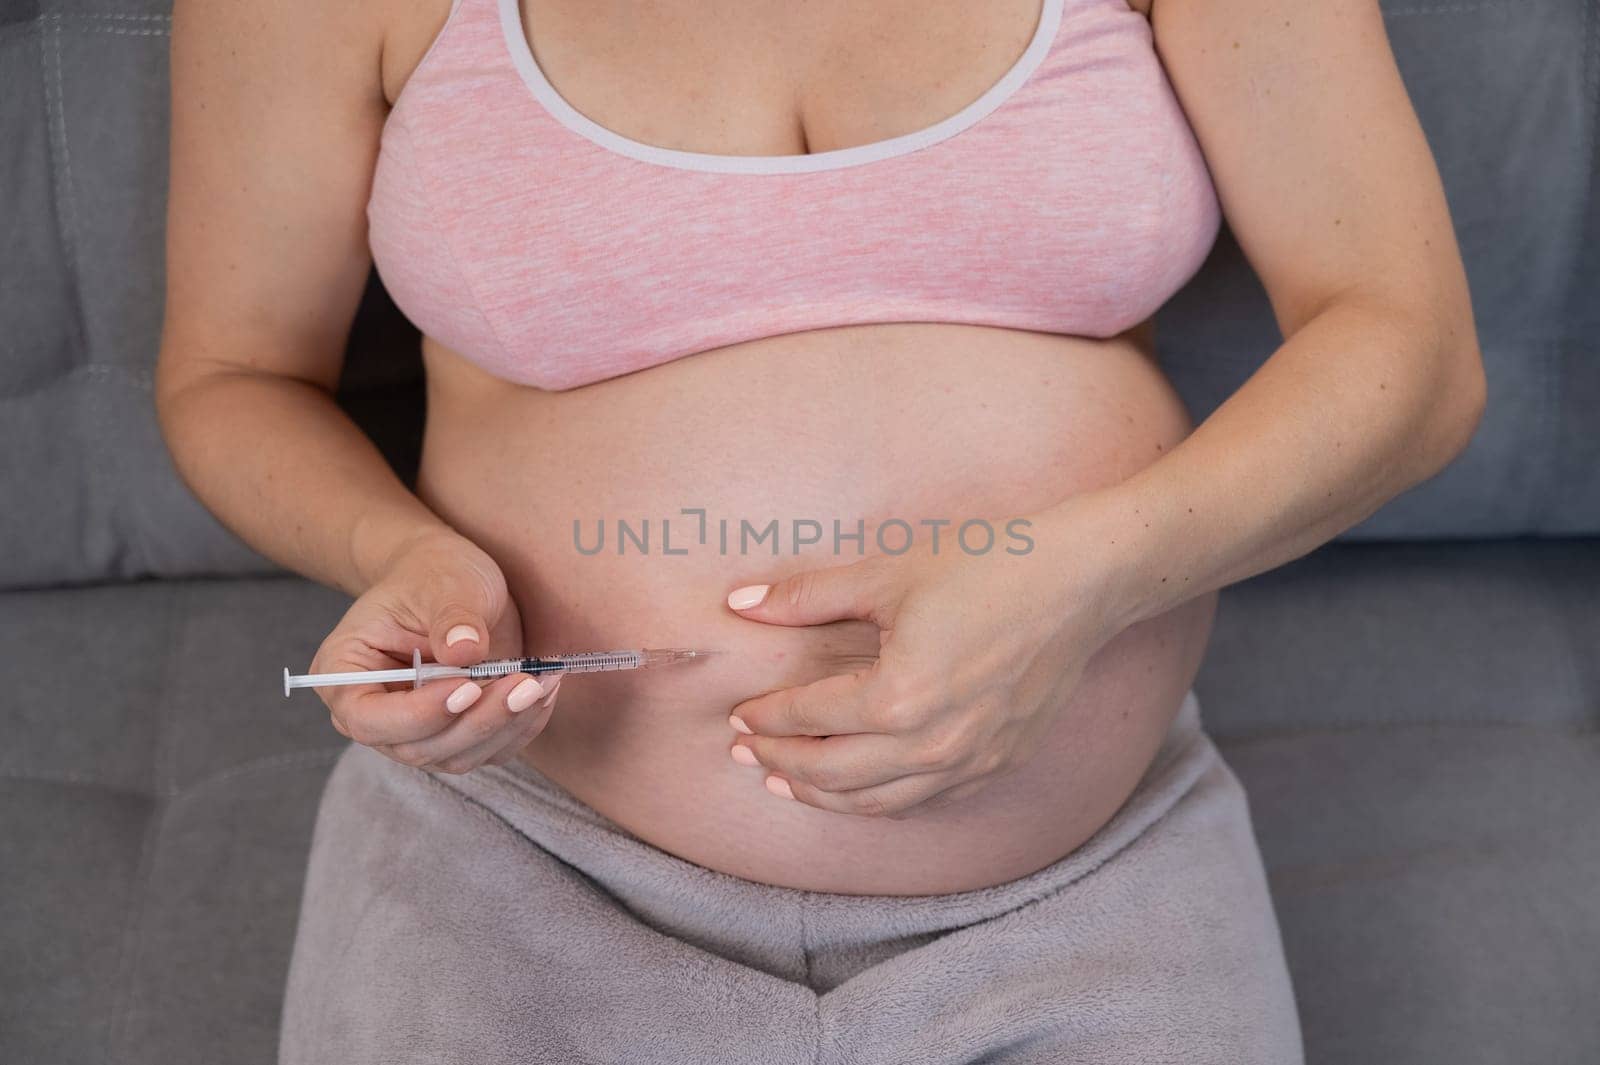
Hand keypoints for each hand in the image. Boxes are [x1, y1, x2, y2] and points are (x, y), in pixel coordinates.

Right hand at [309, 529, 561, 772]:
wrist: (452, 577)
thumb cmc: (434, 573)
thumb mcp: (442, 582)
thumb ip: (451, 616)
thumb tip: (465, 650)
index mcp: (345, 674)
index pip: (367, 719)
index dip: (417, 714)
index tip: (467, 687)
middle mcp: (375, 713)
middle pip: (417, 746)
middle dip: (476, 720)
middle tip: (524, 684)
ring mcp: (417, 729)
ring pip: (457, 756)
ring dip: (505, 726)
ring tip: (541, 682)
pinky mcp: (457, 732)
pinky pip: (489, 748)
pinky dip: (521, 727)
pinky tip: (544, 692)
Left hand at [722, 510, 1124, 818]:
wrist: (1081, 581)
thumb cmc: (987, 566)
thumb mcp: (888, 572)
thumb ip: (807, 596)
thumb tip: (741, 604)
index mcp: (898, 696)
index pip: (810, 718)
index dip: (766, 718)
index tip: (739, 715)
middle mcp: (932, 744)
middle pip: (832, 774)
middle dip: (781, 764)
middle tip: (745, 754)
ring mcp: (969, 761)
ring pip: (876, 802)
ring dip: (823, 795)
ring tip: (787, 782)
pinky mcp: (997, 763)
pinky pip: (924, 802)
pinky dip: (878, 801)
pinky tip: (859, 788)